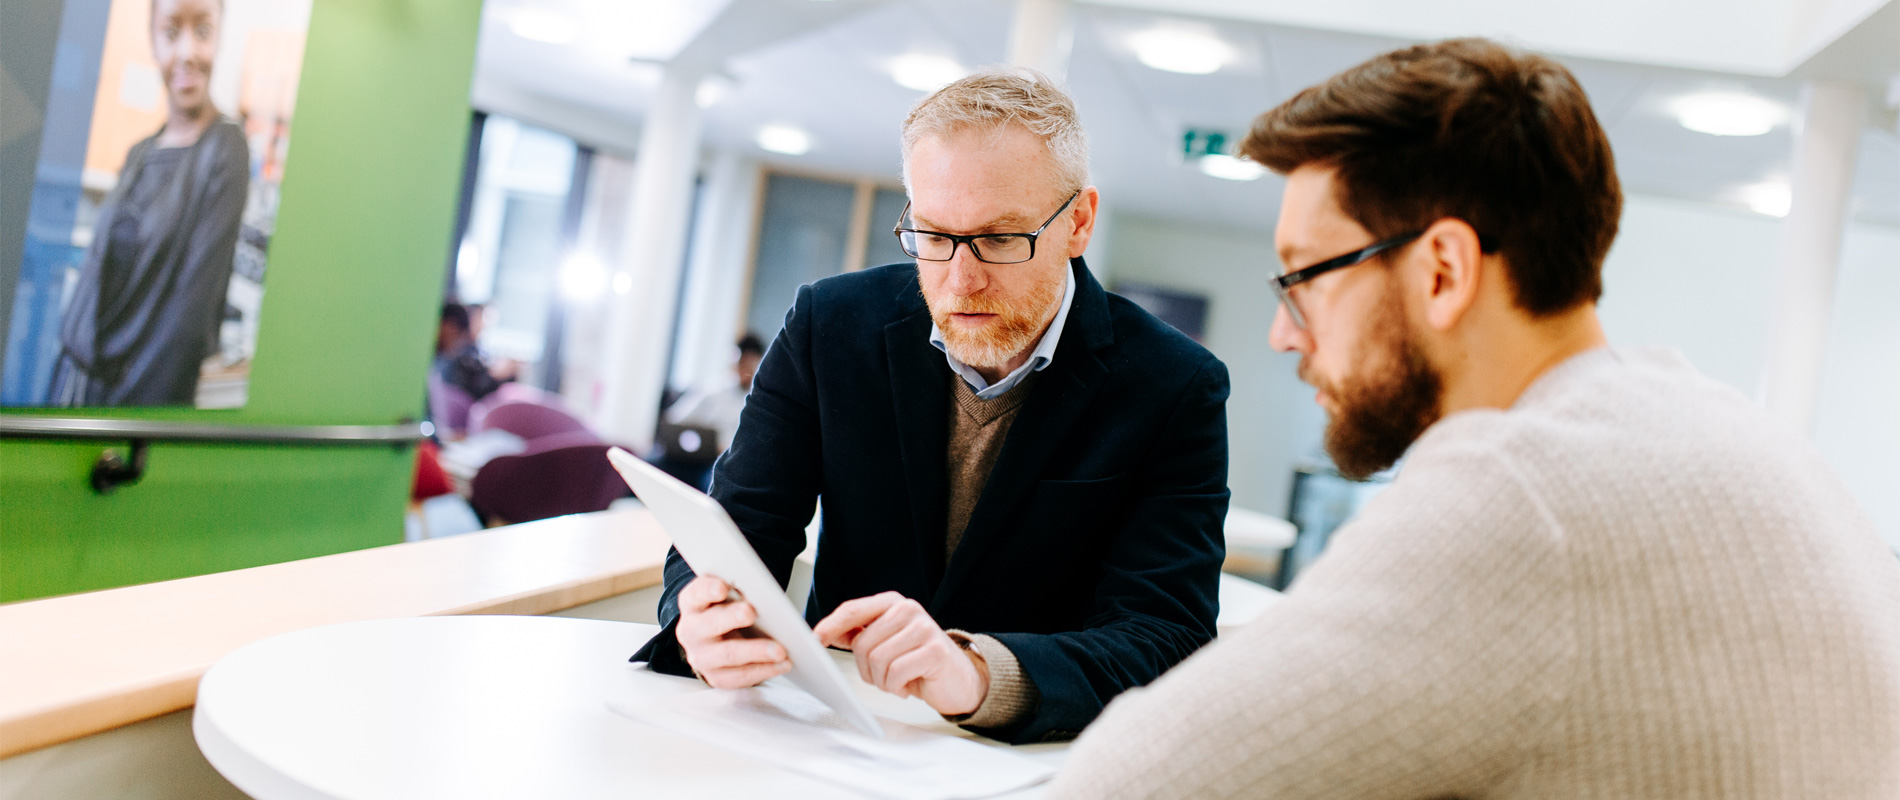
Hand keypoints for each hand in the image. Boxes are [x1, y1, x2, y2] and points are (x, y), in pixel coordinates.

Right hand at [676, 576, 791, 688]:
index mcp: (693, 604)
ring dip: (756, 651)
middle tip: (751, 612)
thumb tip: (762, 594)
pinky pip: (739, 676)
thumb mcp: (728, 596)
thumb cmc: (726, 612)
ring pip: (727, 654)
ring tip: (780, 650)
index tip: (722, 587)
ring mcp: (701, 657)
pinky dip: (763, 670)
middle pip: (711, 624)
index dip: (708, 590)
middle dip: (732, 617)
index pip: (696, 594)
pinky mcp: (716, 677)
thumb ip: (739, 591)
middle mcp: (691, 631)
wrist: (717, 640)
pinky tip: (782, 664)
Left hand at [813, 591, 987, 715]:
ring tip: (897, 681)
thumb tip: (824, 633)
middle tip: (883, 677)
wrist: (957, 680)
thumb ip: (859, 633)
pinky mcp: (935, 651)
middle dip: (866, 669)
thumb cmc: (917, 661)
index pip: (853, 610)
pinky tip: (909, 686)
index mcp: (893, 603)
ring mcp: (924, 628)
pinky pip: (896, 674)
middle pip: (862, 643)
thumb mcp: (885, 643)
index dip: (831, 625)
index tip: (815, 640)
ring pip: (878, 660)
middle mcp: (908, 609)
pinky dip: (896, 687)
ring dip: (882, 681)